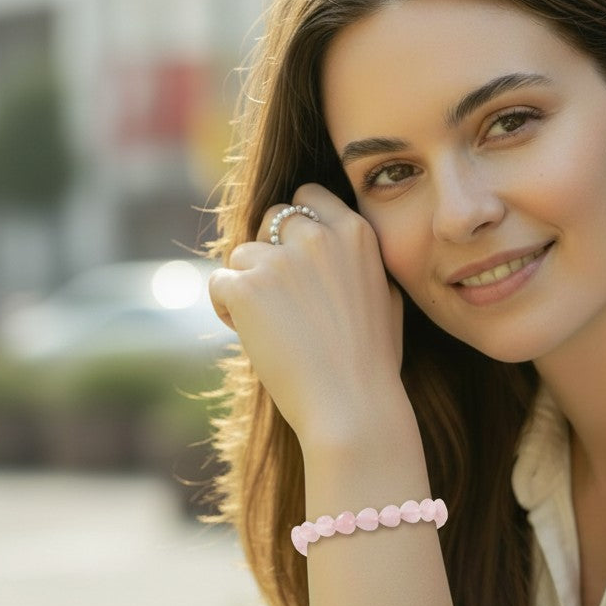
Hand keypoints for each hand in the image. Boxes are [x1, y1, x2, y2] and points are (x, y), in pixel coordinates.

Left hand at [208, 184, 405, 445]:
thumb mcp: (386, 300)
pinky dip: (227, 310)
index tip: (296, 257)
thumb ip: (360, 264)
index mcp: (355, 233)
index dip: (296, 226)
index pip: (308, 197)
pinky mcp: (247, 288)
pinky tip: (252, 337)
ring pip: (242, 255)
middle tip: (280, 298)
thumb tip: (337, 249)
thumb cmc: (373, 365)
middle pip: (271, 218)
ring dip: (249, 286)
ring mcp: (279, 261)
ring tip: (272, 329)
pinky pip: (219, 284)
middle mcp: (317, 237)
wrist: (353, 408)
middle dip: (269, 251)